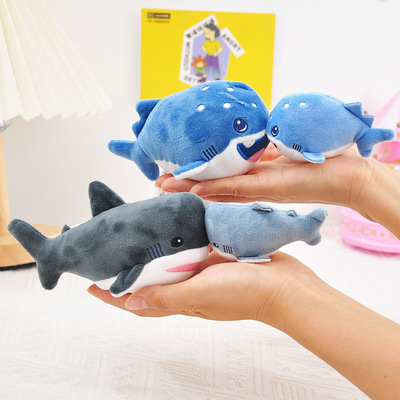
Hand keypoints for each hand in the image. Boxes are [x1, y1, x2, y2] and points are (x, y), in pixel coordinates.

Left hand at [87, 251, 318, 327]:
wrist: (286, 286)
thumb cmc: (246, 293)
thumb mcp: (202, 296)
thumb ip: (168, 297)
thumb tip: (130, 302)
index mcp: (183, 300)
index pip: (140, 300)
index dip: (115, 295)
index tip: (90, 285)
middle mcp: (189, 287)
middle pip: (152, 280)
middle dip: (130, 270)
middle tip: (111, 252)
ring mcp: (204, 272)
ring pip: (171, 262)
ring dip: (153, 252)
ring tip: (135, 235)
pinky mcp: (217, 258)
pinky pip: (192, 249)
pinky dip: (180, 240)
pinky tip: (172, 225)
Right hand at [156, 145, 373, 212]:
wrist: (347, 175)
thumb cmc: (319, 159)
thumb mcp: (285, 145)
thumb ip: (266, 144)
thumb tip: (254, 133)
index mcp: (254, 170)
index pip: (218, 171)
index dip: (195, 172)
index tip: (174, 169)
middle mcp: (251, 182)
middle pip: (211, 182)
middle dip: (184, 183)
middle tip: (157, 183)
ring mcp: (257, 187)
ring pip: (216, 187)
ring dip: (190, 188)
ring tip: (163, 187)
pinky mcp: (267, 188)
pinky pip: (235, 187)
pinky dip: (213, 189)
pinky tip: (193, 190)